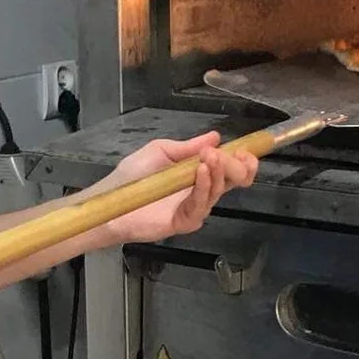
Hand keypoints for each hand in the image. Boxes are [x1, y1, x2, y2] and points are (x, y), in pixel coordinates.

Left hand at [95, 133, 257, 246]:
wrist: (111, 198)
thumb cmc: (133, 175)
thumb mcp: (161, 151)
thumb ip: (188, 147)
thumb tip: (216, 136)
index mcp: (198, 175)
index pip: (230, 169)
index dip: (243, 161)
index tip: (246, 150)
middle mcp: (201, 192)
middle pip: (233, 181)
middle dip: (235, 165)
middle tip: (226, 154)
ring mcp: (195, 208)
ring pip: (219, 190)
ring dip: (218, 171)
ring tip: (209, 157)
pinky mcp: (185, 221)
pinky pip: (201, 204)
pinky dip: (204, 186)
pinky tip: (201, 171)